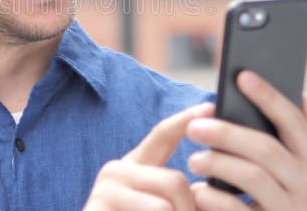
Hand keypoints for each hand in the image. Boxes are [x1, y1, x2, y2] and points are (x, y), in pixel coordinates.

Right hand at [84, 103, 213, 210]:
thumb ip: (181, 196)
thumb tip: (204, 188)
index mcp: (135, 169)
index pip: (162, 135)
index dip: (186, 120)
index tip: (210, 105)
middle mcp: (116, 172)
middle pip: (174, 181)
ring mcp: (104, 189)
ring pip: (165, 204)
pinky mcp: (96, 208)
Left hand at [186, 71, 306, 210]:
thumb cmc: (281, 193)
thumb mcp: (298, 164)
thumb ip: (296, 131)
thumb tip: (276, 90)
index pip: (296, 120)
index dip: (270, 97)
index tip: (242, 77)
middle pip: (267, 149)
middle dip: (227, 133)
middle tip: (195, 127)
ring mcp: (293, 208)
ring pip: (253, 177)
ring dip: (218, 164)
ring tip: (193, 160)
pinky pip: (239, 210)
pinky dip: (215, 199)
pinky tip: (197, 191)